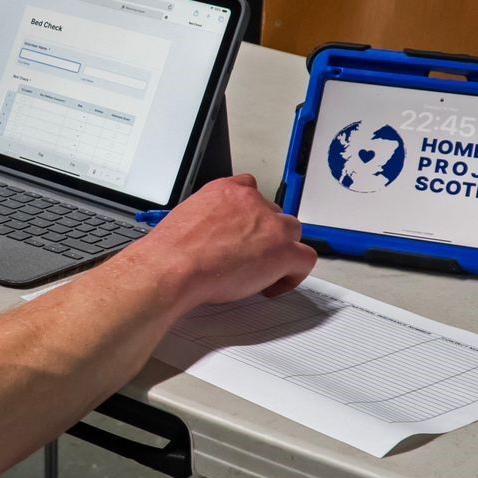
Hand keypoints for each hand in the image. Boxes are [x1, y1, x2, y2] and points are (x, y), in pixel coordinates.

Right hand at [126, 174, 318, 310]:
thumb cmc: (172, 251)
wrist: (173, 267)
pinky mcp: (283, 250)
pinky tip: (272, 286)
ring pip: (292, 233)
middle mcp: (251, 201)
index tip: (244, 231)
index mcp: (226, 191)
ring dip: (281, 251)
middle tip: (250, 258)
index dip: (250, 215)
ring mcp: (270, 225)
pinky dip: (294, 275)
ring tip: (263, 272)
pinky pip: (305, 259)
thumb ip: (209, 220)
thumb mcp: (186, 219)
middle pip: (273, 214)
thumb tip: (212, 238)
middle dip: (265, 235)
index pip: (250, 191)